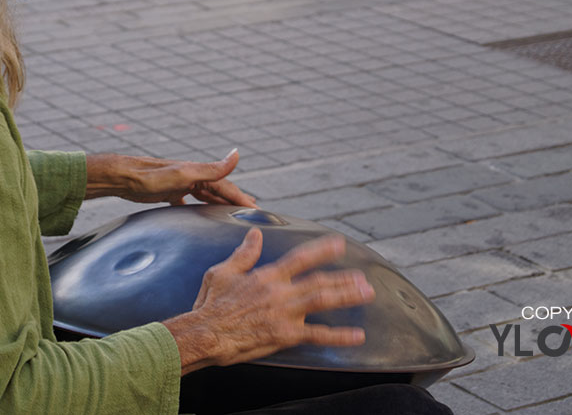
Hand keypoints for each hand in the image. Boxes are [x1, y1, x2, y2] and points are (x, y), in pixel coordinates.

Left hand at [84, 149, 256, 206]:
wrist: (120, 178)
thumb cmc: (149, 177)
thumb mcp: (183, 174)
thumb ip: (211, 169)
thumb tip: (237, 154)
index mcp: (198, 172)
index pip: (226, 187)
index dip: (242, 199)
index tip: (257, 211)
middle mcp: (191, 176)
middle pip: (218, 191)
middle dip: (234, 202)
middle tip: (251, 214)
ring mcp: (179, 184)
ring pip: (204, 196)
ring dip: (218, 204)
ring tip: (230, 215)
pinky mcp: (167, 193)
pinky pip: (187, 201)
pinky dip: (197, 208)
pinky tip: (197, 217)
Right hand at [162, 229, 374, 373]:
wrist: (205, 333)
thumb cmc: (210, 303)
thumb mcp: (222, 271)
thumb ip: (244, 254)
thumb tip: (256, 234)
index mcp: (267, 276)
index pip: (300, 258)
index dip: (322, 250)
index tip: (339, 244)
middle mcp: (280, 292)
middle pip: (319, 280)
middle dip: (343, 277)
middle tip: (363, 276)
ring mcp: (285, 314)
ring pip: (323, 301)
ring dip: (347, 296)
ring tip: (367, 293)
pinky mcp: (285, 335)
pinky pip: (317, 335)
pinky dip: (339, 336)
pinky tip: (358, 336)